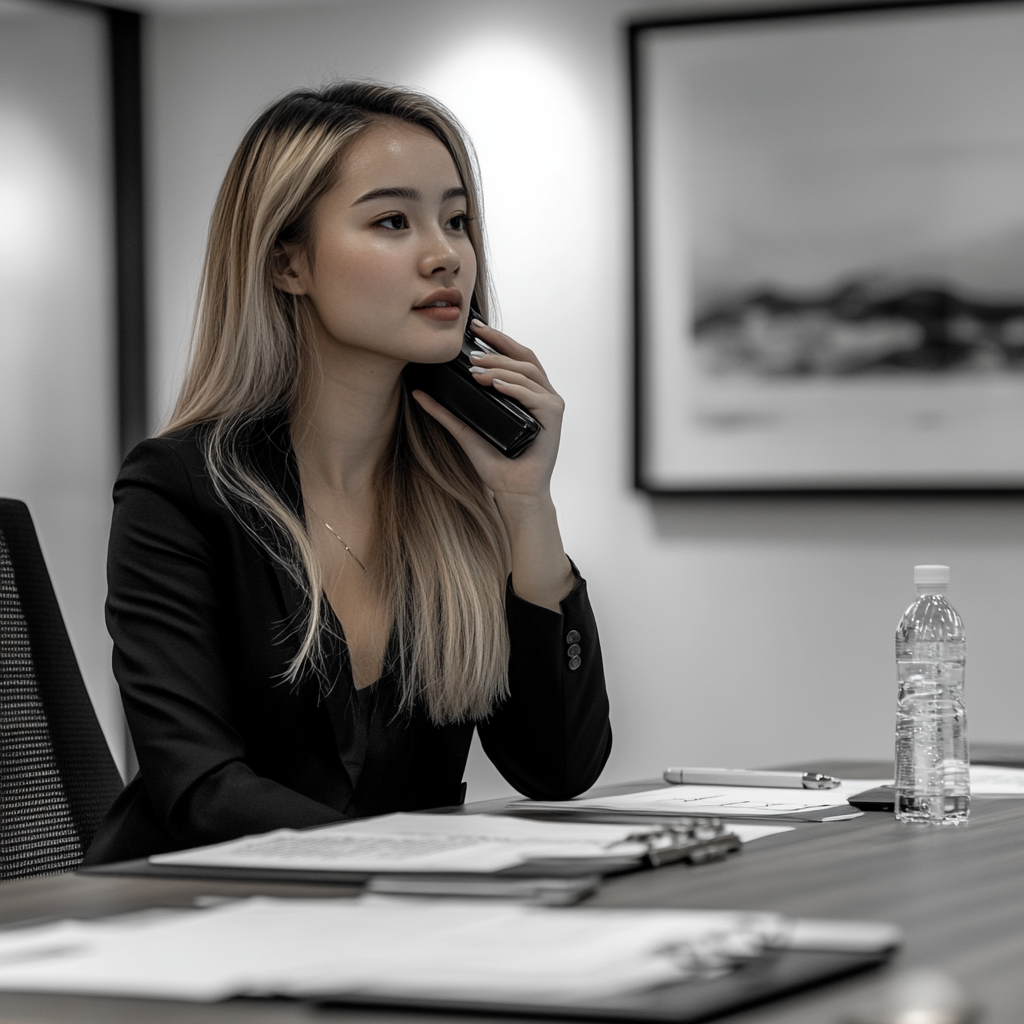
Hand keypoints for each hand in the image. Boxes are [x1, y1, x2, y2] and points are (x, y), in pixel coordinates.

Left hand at [411, 319, 563, 511]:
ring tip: (477, 371)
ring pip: (528, 373)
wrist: (512, 491)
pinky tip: (496, 385)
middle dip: (498, 347)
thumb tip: (419, 393)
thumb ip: (446, 412)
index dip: (498, 340)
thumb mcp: (465, 431)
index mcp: (525, 393)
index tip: (475, 328)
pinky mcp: (553, 419)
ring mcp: (549, 406)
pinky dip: (515, 388)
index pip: (516, 357)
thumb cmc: (496, 464)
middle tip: (472, 351)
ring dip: (502, 368)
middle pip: (524, 358)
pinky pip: (535, 395)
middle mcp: (541, 395)